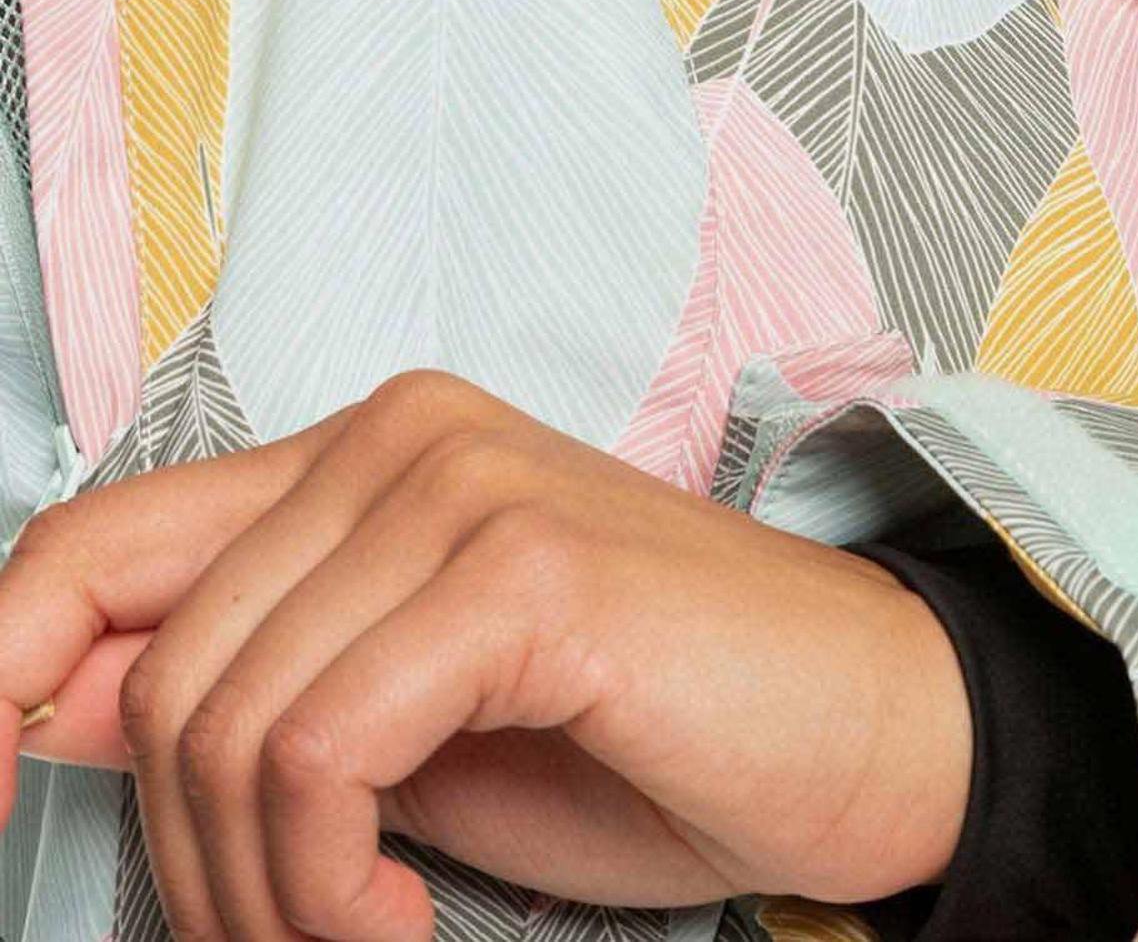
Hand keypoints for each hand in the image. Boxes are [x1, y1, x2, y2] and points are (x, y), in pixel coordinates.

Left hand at [0, 369, 973, 938]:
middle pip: (153, 672)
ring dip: (264, 896)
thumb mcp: (409, 724)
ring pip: (222, 723)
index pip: (96, 544)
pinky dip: (326, 883)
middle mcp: (400, 434)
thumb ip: (254, 690)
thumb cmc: (652, 733)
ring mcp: (461, 484)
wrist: (866, 732)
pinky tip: (403, 916)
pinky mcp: (522, 565)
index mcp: (365, 453)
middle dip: (186, 866)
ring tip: (365, 933)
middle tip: (299, 940)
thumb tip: (36, 717)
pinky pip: (318, 749)